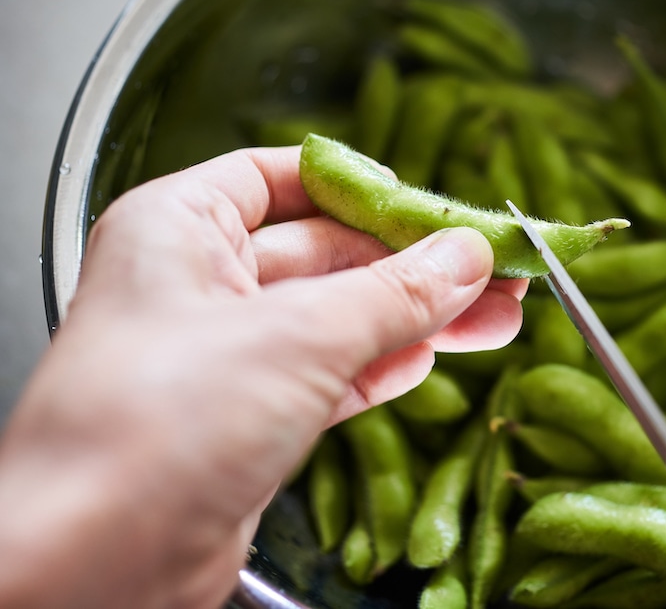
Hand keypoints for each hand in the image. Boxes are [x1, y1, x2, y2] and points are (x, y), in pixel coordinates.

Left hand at [0, 146, 526, 608]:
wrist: (93, 566)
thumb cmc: (153, 426)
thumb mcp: (297, 335)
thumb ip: (393, 293)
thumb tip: (465, 258)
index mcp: (180, 228)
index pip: (281, 178)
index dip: (361, 187)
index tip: (430, 201)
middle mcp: (196, 284)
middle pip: (325, 252)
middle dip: (414, 263)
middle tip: (493, 267)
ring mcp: (224, 356)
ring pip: (338, 319)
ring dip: (417, 318)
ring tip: (495, 315)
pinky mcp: (246, 421)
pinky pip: (329, 376)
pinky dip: (383, 367)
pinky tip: (432, 358)